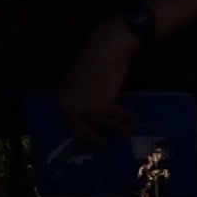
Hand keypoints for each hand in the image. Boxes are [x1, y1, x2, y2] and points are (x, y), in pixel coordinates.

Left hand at [54, 18, 140, 138]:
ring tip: (127, 135)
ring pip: (105, 124)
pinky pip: (119, 116)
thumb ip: (79, 100)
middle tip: (106, 148)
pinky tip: (134, 120)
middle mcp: (70, 107)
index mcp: (61, 100)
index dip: (79, 137)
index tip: (85, 147)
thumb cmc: (93, 61)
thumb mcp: (78, 83)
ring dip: (118, 130)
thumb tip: (86, 117)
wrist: (106, 47)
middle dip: (95, 140)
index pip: (69, 125)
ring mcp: (86, 108)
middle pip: (83, 131)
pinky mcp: (103, 106)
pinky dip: (127, 118)